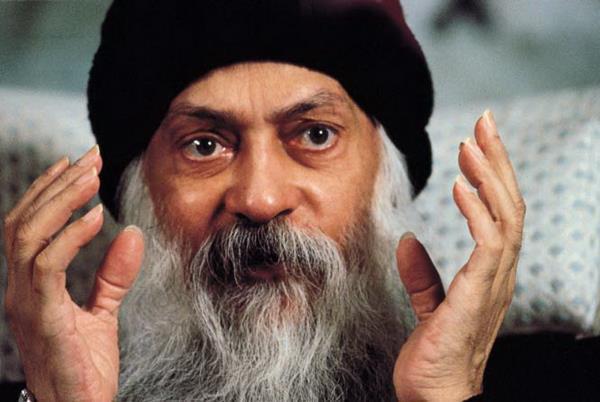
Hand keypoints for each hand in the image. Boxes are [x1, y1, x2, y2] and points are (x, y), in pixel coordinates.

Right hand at [3, 146, 143, 401]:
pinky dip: (69, 236)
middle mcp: (19, 289)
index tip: (79, 165)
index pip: (28, 225)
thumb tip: (132, 234)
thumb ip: (113, 275)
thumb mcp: (102, 313)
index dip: (50, 191)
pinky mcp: (41, 316)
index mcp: (31, 286)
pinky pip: (47, 266)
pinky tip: (95, 217)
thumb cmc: (85, 368)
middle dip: (56, 184)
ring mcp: (25, 302)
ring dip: (60, 199)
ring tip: (90, 175)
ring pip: (27, 235)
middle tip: (90, 157)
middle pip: (23, 220)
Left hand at [393, 111, 525, 401]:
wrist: (436, 395)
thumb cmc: (436, 354)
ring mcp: (494, 283)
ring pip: (506, 217)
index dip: (492, 175)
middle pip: (510, 204)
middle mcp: (500, 273)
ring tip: (471, 145)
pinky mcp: (478, 294)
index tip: (477, 141)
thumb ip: (424, 276)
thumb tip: (409, 240)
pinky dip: (477, 211)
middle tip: (486, 121)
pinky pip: (488, 244)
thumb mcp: (430, 305)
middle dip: (498, 160)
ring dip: (489, 177)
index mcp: (490, 272)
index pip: (499, 212)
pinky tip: (460, 187)